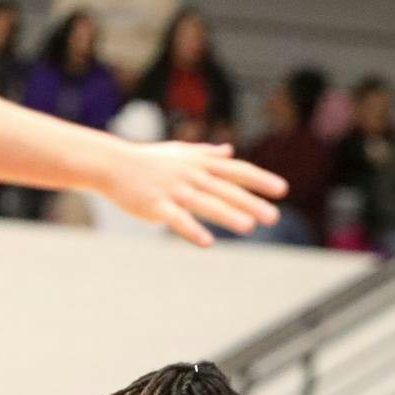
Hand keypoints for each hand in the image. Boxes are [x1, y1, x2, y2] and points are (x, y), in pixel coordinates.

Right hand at [97, 141, 286, 246]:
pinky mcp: (156, 205)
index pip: (236, 171)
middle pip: (226, 189)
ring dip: (228, 215)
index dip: (260, 180)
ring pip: (205, 203)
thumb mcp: (180, 151)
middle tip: (274, 217)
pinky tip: (207, 243)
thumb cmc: (147, 159)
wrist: (112, 164)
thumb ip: (206, 153)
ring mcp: (174, 190)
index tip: (282, 190)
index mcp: (200, 164)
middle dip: (251, 203)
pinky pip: (177, 219)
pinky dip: (191, 230)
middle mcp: (191, 176)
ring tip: (249, 228)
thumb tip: (228, 150)